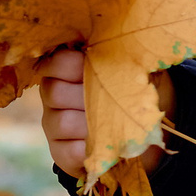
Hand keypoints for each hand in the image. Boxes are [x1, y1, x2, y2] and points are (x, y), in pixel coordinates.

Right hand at [37, 47, 171, 181]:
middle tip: (113, 98)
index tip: (96, 65)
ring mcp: (54, 125)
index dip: (73, 64)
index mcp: (65, 71)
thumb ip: (124, 55)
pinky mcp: (61, 152)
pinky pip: (68, 151)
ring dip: (92, 123)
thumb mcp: (135, 68)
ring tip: (116, 122)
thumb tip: (126, 42)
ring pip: (62, 122)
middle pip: (54, 92)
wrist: (143, 129)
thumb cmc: (135, 89)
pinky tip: (108, 145)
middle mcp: (53, 97)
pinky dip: (89, 149)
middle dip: (86, 95)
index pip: (55, 62)